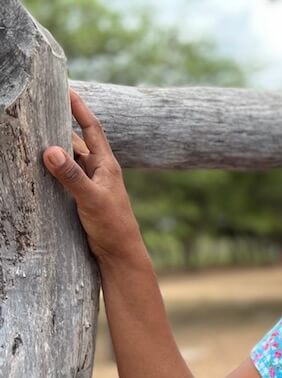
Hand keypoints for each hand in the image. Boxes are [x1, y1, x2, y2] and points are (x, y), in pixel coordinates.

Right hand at [43, 88, 143, 262]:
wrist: (120, 254)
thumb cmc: (112, 226)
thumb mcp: (91, 198)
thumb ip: (71, 176)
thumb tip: (50, 150)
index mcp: (106, 165)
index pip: (92, 129)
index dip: (80, 109)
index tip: (68, 89)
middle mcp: (99, 171)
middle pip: (76, 141)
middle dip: (59, 127)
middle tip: (38, 111)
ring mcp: (91, 184)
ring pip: (69, 160)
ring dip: (54, 149)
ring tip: (31, 135)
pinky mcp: (83, 197)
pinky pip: (65, 177)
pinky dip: (53, 170)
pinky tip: (38, 167)